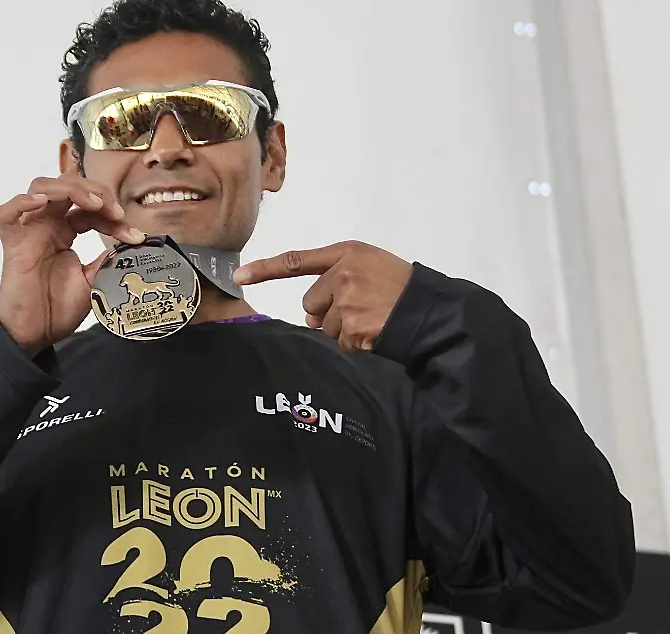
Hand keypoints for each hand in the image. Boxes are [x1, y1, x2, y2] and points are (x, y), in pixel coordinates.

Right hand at [0, 175, 145, 354]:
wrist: (36, 333)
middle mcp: (47, 226)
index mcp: (65, 232)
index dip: (113, 216)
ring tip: (93, 204)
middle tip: (115, 211)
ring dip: (69, 189)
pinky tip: (41, 202)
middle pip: (67, 186)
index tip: (134, 235)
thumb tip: (130, 244)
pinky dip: (21, 202)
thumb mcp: (93, 280)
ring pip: (41, 188)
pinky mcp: (13, 244)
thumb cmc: (58, 308)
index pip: (90, 209)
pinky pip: (6, 215)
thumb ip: (106, 259)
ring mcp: (29, 232)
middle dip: (95, 191)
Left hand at [233, 241, 413, 352]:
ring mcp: (348, 301)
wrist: (430, 309)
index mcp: (347, 253)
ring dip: (344, 328)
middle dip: (330, 311)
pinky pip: (340, 342)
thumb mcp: (369, 265)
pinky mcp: (354, 326)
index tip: (238, 276)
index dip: (265, 269)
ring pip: (324, 325)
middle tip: (362, 307)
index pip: (296, 261)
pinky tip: (375, 330)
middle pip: (310, 303)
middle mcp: (343, 274)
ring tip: (372, 317)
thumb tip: (311, 317)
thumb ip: (335, 280)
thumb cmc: (400, 287)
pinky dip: (355, 343)